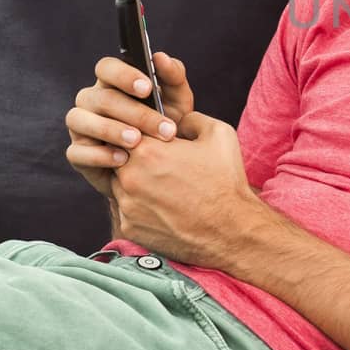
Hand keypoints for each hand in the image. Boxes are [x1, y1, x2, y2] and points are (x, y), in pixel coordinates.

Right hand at [65, 51, 194, 198]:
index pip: (106, 68)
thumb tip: (160, 57)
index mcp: (112, 83)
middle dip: (135, 113)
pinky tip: (123, 159)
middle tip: (163, 128)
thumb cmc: (167, 124)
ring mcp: (80, 126)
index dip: (124, 75)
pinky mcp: (77, 154)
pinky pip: (76, 152)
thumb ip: (173, 77)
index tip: (148, 88)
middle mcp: (91, 101)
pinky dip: (99, 156)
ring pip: (80, 120)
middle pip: (101, 98)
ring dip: (110, 130)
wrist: (164, 165)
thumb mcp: (177, 101)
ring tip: (137, 141)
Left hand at [109, 110, 261, 265]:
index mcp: (148, 150)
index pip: (127, 131)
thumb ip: (191, 118)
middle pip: (118, 158)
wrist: (232, 231)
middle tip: (159, 165)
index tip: (156, 140)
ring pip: (118, 184)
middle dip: (135, 158)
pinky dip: (139, 207)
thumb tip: (178, 120)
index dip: (142, 134)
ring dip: (134, 182)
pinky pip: (125, 210)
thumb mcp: (219, 134)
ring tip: (163, 187)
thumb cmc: (226, 181)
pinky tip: (163, 207)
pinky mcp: (128, 227)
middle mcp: (130, 177)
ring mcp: (126, 205)